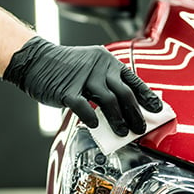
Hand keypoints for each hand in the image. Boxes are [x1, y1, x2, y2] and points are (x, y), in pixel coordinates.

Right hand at [3, 36, 162, 135]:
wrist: (36, 61)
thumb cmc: (65, 69)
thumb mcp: (90, 68)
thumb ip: (107, 84)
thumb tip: (125, 109)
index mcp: (106, 61)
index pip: (133, 80)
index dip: (147, 96)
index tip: (157, 109)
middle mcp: (98, 67)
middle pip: (124, 93)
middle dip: (135, 113)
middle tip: (140, 128)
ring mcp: (82, 78)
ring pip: (108, 102)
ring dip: (118, 120)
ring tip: (122, 132)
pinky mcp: (67, 90)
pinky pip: (84, 107)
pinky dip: (92, 118)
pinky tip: (95, 126)